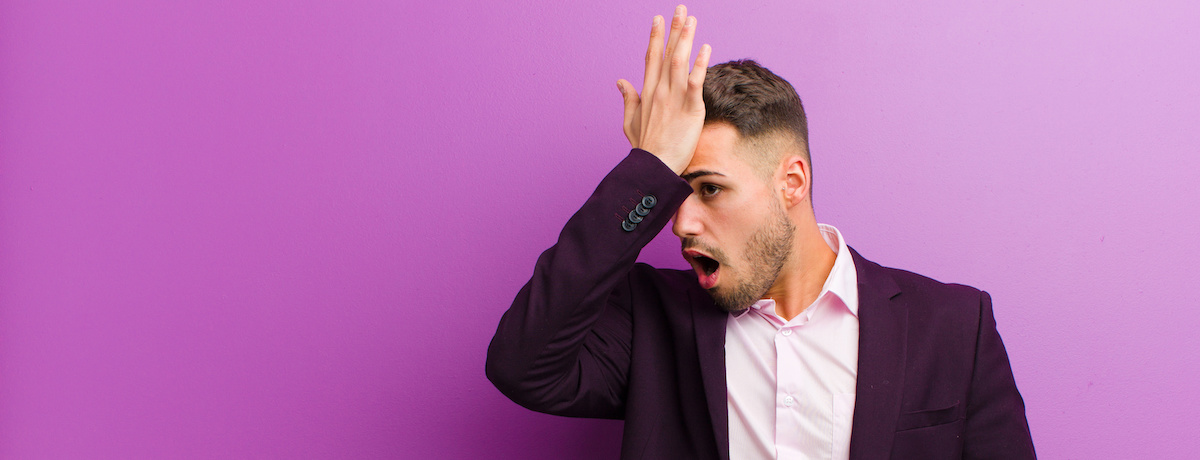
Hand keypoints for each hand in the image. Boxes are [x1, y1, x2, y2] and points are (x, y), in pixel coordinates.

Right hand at [617, 5, 711, 174]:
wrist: (654, 166)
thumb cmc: (645, 147)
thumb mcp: (630, 121)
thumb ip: (628, 98)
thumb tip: (621, 80)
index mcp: (647, 92)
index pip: (651, 58)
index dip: (656, 38)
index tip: (658, 20)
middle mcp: (659, 90)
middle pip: (667, 54)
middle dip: (673, 30)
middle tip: (680, 9)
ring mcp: (674, 98)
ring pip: (680, 62)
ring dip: (686, 39)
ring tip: (692, 20)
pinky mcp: (690, 108)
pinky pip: (695, 82)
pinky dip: (700, 64)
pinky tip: (706, 48)